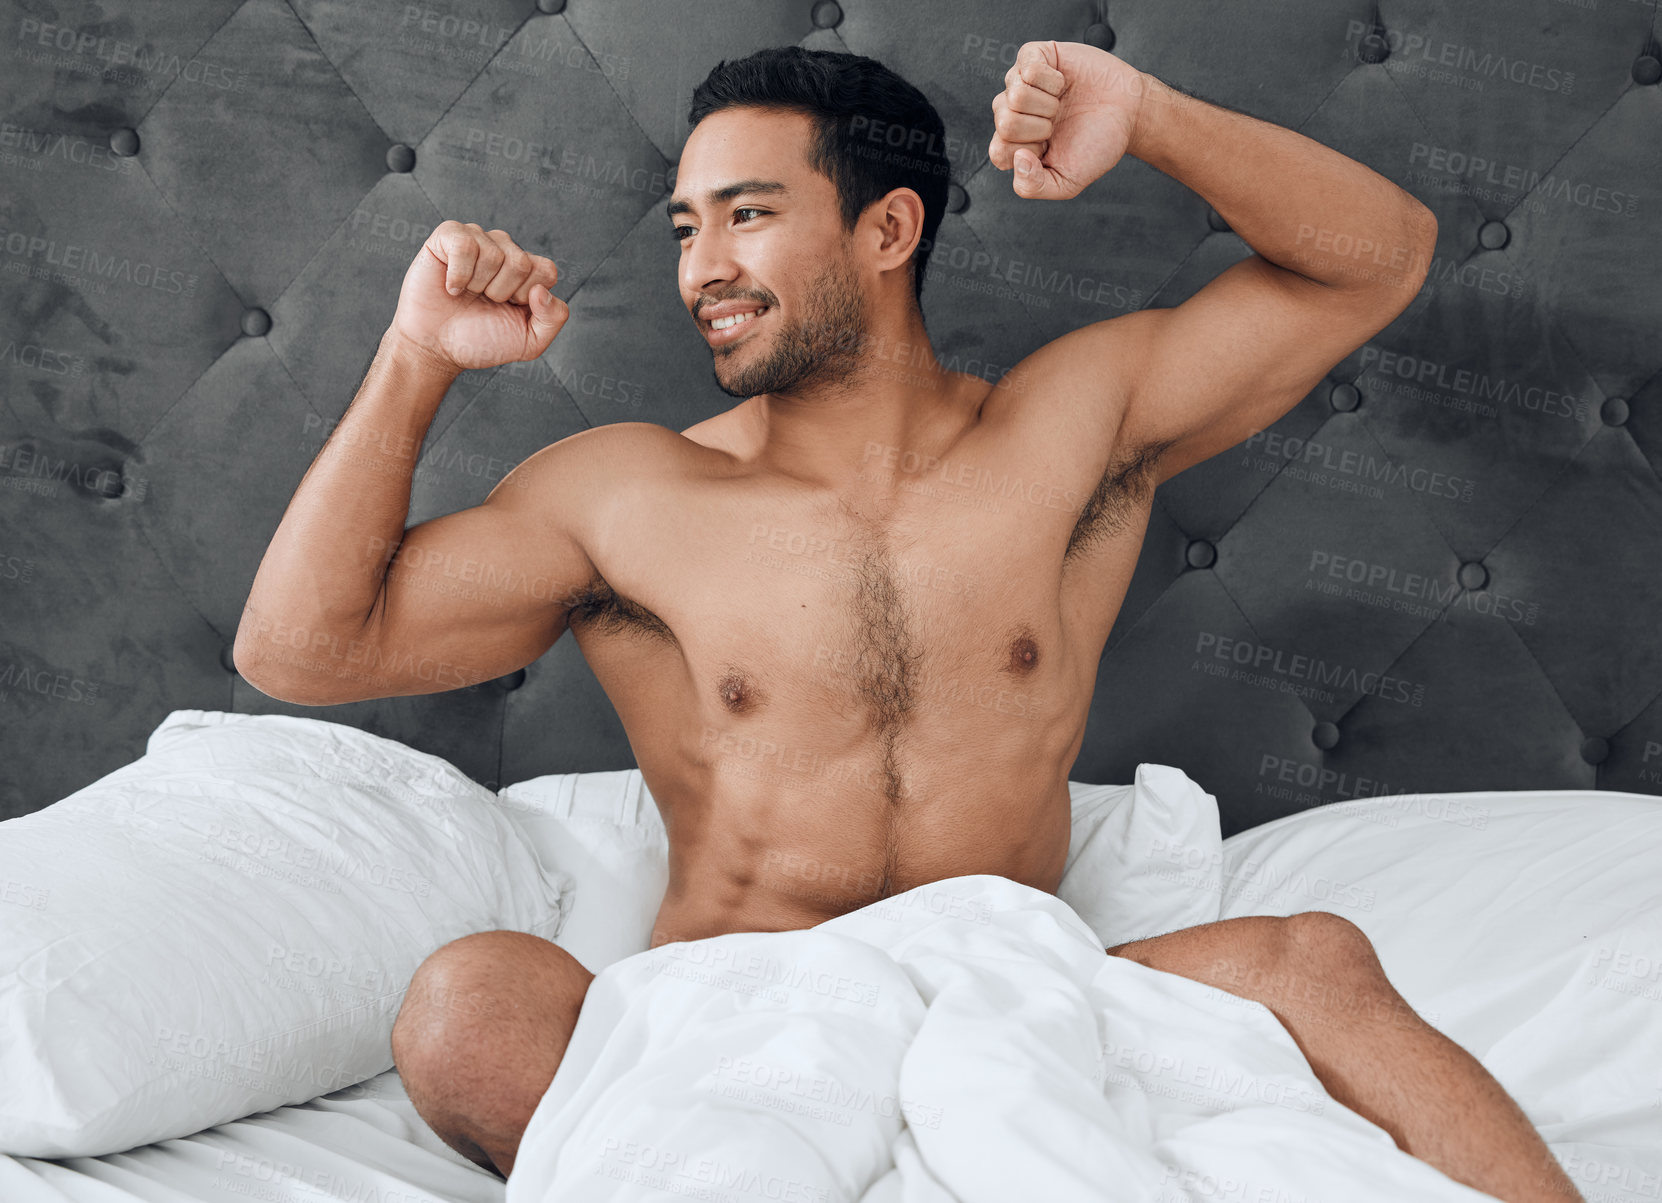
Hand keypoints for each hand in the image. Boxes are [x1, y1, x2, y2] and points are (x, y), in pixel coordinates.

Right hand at [390, 221, 569, 372]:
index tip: (508, 308)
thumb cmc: (479, 341)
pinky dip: (458, 274)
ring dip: (477, 284)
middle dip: (500, 292)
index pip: (546, 270)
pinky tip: (451, 286)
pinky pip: (464, 244)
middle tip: (483, 302)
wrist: (436, 347)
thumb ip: (553, 318)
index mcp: (527, 271)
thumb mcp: (529, 342)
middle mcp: (505, 250)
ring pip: (493, 253)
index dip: (527, 296)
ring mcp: (477, 239)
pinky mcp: (448, 236)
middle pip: (521, 262)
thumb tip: (542, 289)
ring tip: (466, 293)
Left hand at [988, 40, 1150, 199]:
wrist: (1129, 112)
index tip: (1049, 149)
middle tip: (1058, 124)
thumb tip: (1017, 159)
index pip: (998, 152)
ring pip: (1015, 95)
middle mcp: (1011, 112)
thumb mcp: (1067, 183)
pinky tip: (1062, 84)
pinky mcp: (1034, 57)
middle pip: (1004, 122)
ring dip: (1048, 104)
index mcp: (1013, 144)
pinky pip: (1028, 69)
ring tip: (1061, 104)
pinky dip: (1053, 80)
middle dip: (1040, 127)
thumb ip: (1034, 187)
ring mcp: (1020, 83)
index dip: (1028, 153)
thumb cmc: (1098, 144)